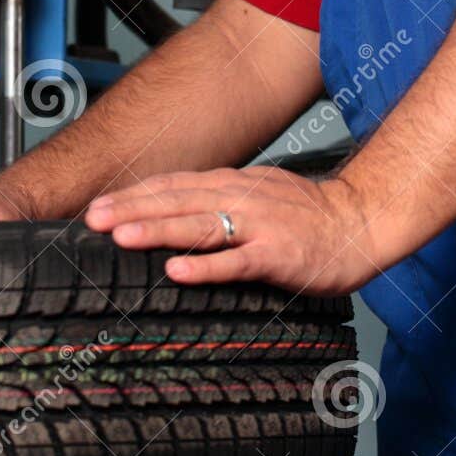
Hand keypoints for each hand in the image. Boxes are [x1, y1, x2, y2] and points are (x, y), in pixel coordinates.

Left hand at [84, 165, 379, 294]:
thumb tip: (175, 214)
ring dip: (157, 229)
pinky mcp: (278, 255)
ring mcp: (260, 225)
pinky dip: (205, 266)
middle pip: (177, 201)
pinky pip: (237, 261)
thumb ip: (220, 202)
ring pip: (200, 225)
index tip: (99, 205)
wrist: (363, 222)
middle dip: (132, 209)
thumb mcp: (259, 197)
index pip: (175, 185)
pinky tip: (177, 272)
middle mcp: (242, 197)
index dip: (135, 194)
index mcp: (234, 184)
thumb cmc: (309, 217)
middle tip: (92, 219)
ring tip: (120, 237)